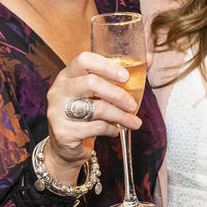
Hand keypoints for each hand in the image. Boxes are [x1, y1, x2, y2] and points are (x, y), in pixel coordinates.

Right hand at [45, 51, 142, 167]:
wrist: (64, 146)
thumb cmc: (84, 114)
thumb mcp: (97, 94)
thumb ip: (119, 78)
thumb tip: (149, 59)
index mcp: (67, 75)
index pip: (84, 60)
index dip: (107, 66)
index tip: (125, 76)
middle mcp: (59, 90)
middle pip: (91, 83)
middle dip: (118, 94)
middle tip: (132, 105)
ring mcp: (58, 111)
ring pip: (96, 108)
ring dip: (120, 116)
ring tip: (132, 122)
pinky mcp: (63, 132)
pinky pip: (95, 127)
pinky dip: (111, 129)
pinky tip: (115, 130)